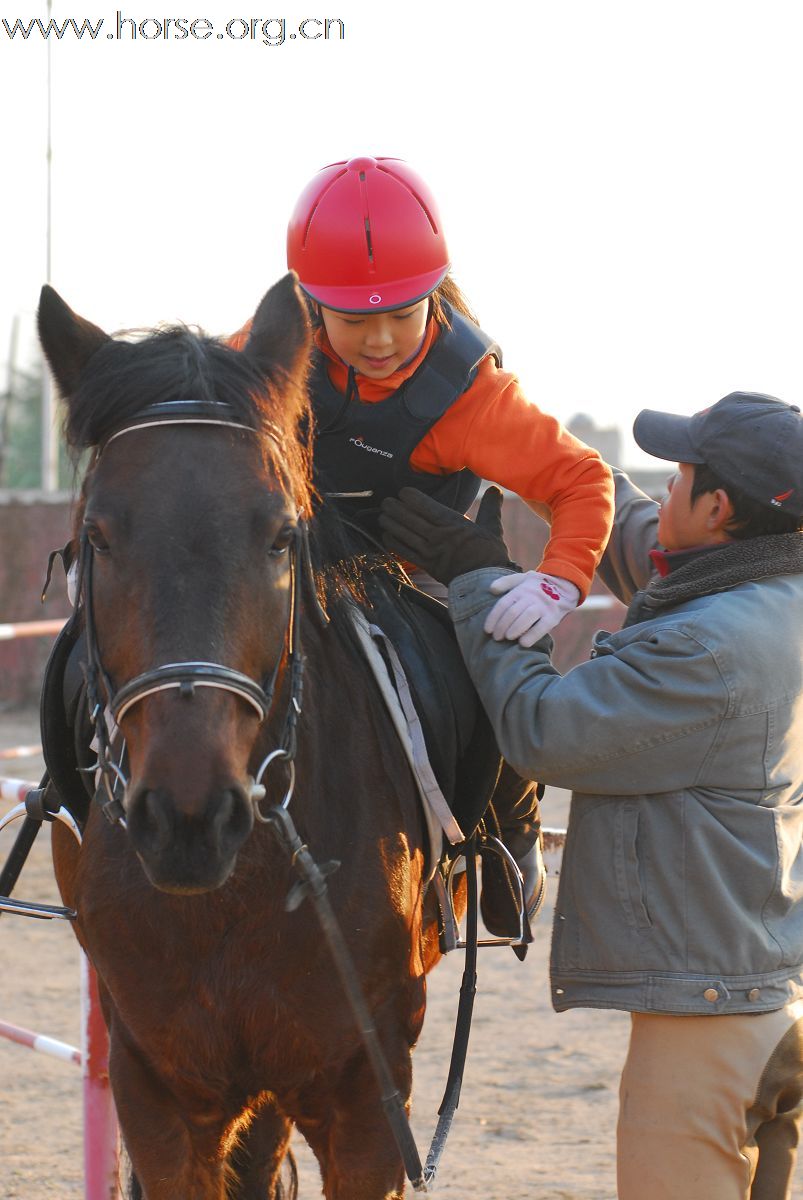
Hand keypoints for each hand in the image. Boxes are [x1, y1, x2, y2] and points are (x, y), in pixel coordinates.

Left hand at [379, 486, 517, 584]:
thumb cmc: (490, 555)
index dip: (410, 497)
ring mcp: (430, 552)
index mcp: (453, 524)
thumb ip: (490, 507)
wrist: (485, 584)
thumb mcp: (492, 528)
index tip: (403, 492)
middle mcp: (438, 536)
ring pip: (404, 534)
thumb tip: (496, 489)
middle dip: (395, 508)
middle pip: (410, 518)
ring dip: (391, 523)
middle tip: (386, 502)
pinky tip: (386, 536)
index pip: (425, 506)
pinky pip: (405, 552)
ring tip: (382, 516)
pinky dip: (393, 543)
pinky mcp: (426, 565)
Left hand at [484, 571, 579, 645]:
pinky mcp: (553, 616)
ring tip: (507, 638)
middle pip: (513, 612)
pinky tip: (523, 643)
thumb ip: (506, 582)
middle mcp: (531, 597)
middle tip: (496, 638)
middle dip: (502, 626)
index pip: (504, 604)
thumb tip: (491, 589)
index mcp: (521, 589)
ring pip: (526, 617)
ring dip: (515, 629)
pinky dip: (532, 635)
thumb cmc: (539, 585)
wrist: (565, 585)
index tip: (488, 630)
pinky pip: (542, 627)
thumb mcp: (523, 578)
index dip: (494, 618)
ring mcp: (543, 606)